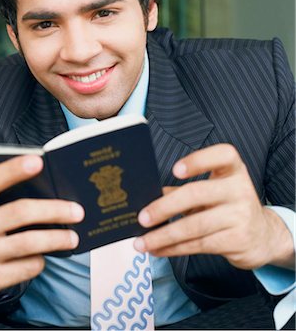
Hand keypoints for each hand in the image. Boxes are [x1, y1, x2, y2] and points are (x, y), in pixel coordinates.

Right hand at [0, 156, 84, 299]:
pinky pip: (25, 268)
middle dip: (53, 210)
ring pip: (28, 243)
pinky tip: (47, 254)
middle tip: (77, 209)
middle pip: (19, 213)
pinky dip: (41, 260)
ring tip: (74, 236)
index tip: (38, 161)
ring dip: (56, 239)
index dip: (13, 170)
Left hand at [134, 144, 294, 269]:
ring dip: (163, 236)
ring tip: (142, 241)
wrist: (263, 235)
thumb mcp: (211, 190)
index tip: (175, 170)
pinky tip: (158, 249)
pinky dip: (174, 248)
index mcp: (233, 170)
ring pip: (194, 225)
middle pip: (197, 194)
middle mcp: (239, 189)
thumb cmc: (227, 206)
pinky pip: (199, 244)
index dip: (198, 160)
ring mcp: (240, 216)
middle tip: (142, 217)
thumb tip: (147, 195)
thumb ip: (183, 190)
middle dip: (165, 207)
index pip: (223, 155)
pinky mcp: (238, 240)